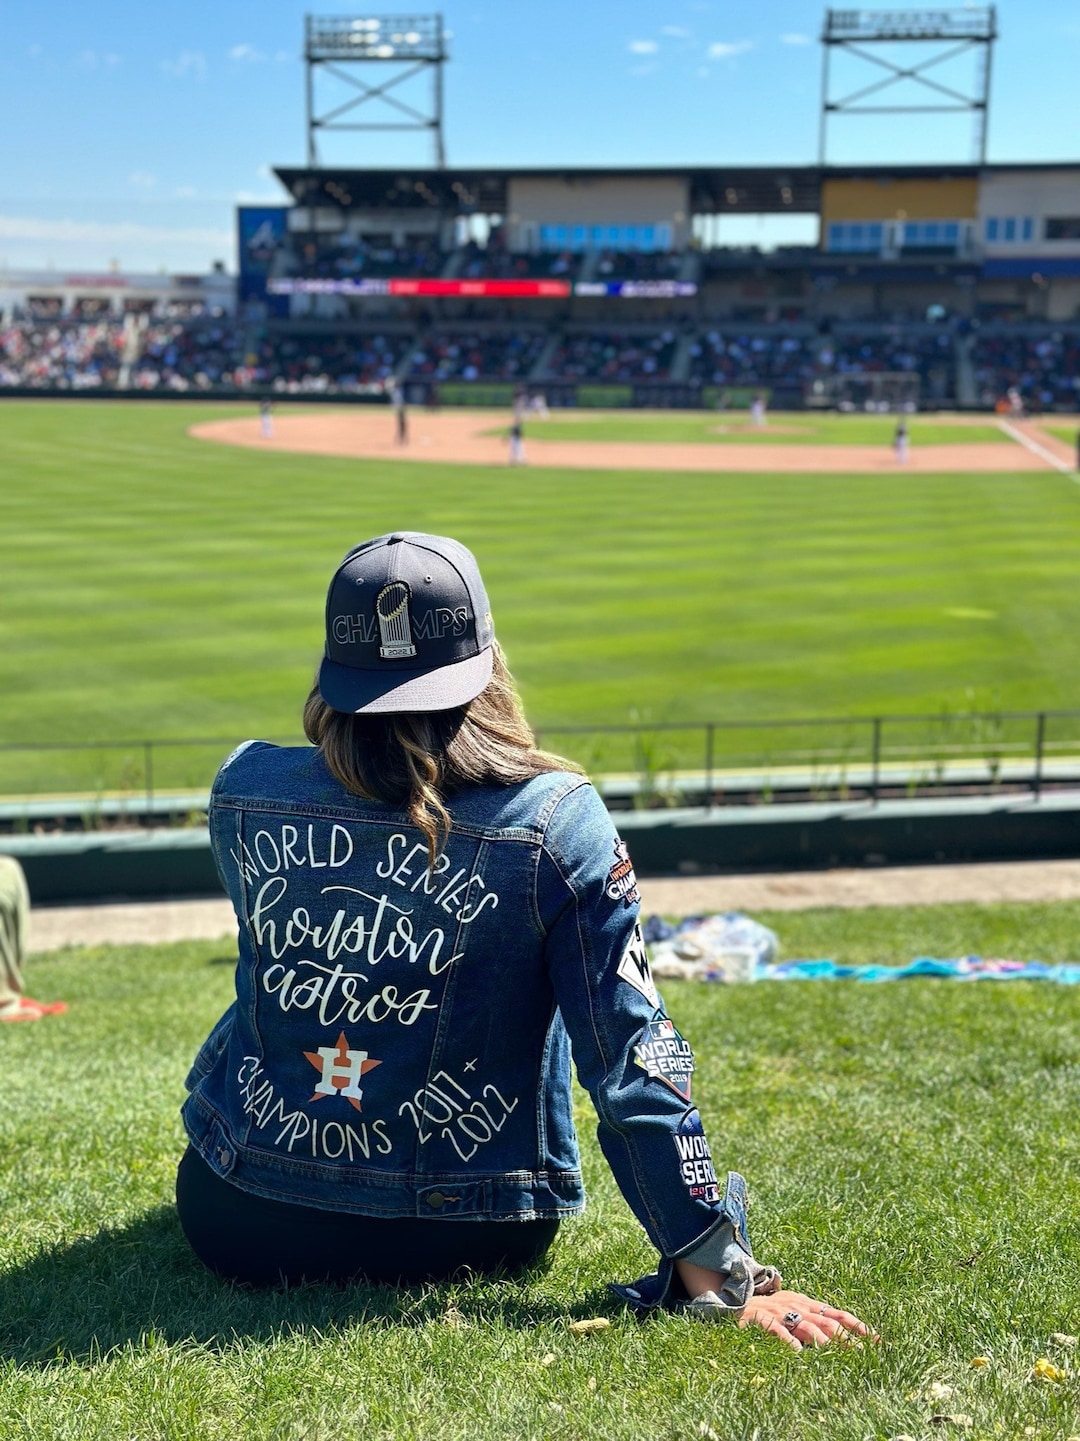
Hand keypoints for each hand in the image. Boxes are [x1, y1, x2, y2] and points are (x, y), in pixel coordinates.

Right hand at [737, 1289, 876, 1351]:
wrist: (738, 1301)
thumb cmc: (772, 1310)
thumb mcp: (795, 1309)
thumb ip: (815, 1319)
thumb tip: (842, 1336)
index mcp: (808, 1304)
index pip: (838, 1313)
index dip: (857, 1326)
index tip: (876, 1339)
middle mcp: (798, 1307)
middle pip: (827, 1322)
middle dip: (846, 1339)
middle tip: (862, 1354)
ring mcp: (781, 1313)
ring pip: (806, 1327)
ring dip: (823, 1342)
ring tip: (836, 1355)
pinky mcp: (763, 1320)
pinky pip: (778, 1331)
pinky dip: (788, 1341)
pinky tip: (797, 1353)